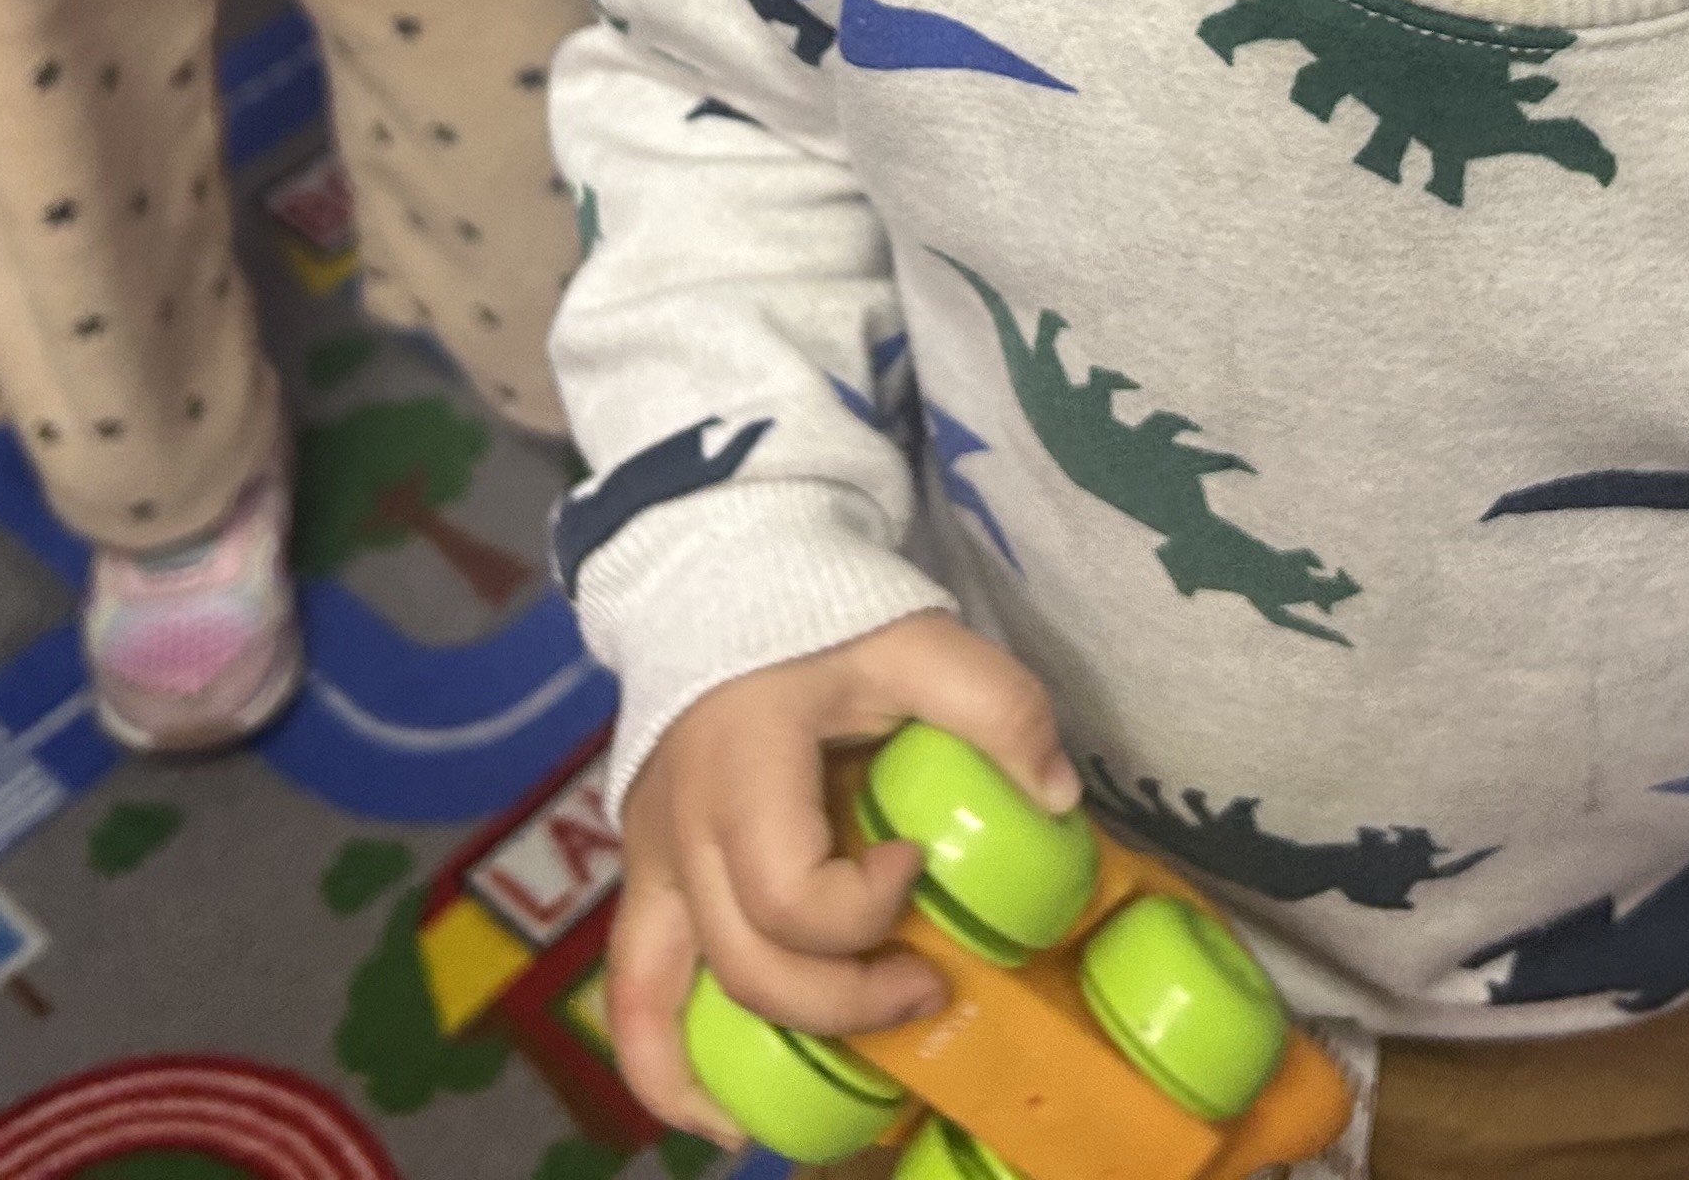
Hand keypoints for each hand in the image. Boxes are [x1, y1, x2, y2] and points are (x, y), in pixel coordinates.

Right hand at [603, 612, 1076, 1146]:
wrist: (719, 576)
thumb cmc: (820, 611)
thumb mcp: (915, 638)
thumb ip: (994, 704)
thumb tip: (1057, 799)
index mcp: (740, 768)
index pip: (790, 892)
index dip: (867, 909)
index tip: (920, 859)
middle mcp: (679, 828)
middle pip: (749, 965)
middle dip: (848, 1001)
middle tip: (929, 981)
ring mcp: (649, 859)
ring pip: (665, 997)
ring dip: (738, 1064)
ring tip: (820, 1101)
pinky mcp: (645, 878)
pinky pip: (630, 992)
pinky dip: (661, 1064)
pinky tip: (718, 1112)